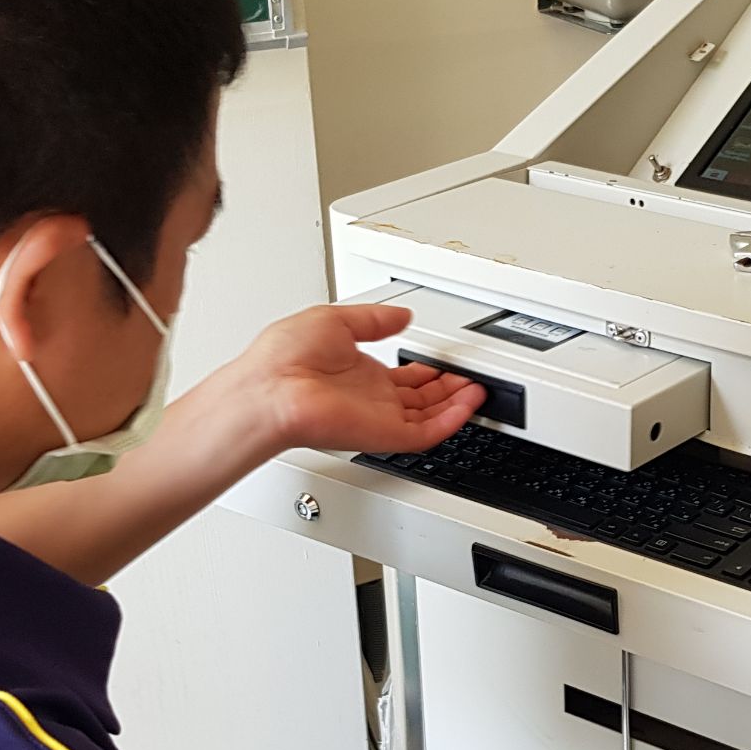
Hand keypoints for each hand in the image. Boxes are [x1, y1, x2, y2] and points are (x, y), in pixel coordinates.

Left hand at [228, 304, 485, 456]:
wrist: (270, 390)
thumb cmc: (284, 358)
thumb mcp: (336, 320)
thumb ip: (374, 319)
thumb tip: (401, 315)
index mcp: (359, 374)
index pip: (404, 377)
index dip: (429, 369)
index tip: (449, 360)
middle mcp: (371, 398)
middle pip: (422, 398)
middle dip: (449, 388)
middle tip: (473, 378)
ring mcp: (379, 418)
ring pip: (431, 417)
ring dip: (457, 404)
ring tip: (480, 390)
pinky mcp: (384, 435)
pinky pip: (427, 433)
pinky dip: (451, 421)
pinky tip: (469, 404)